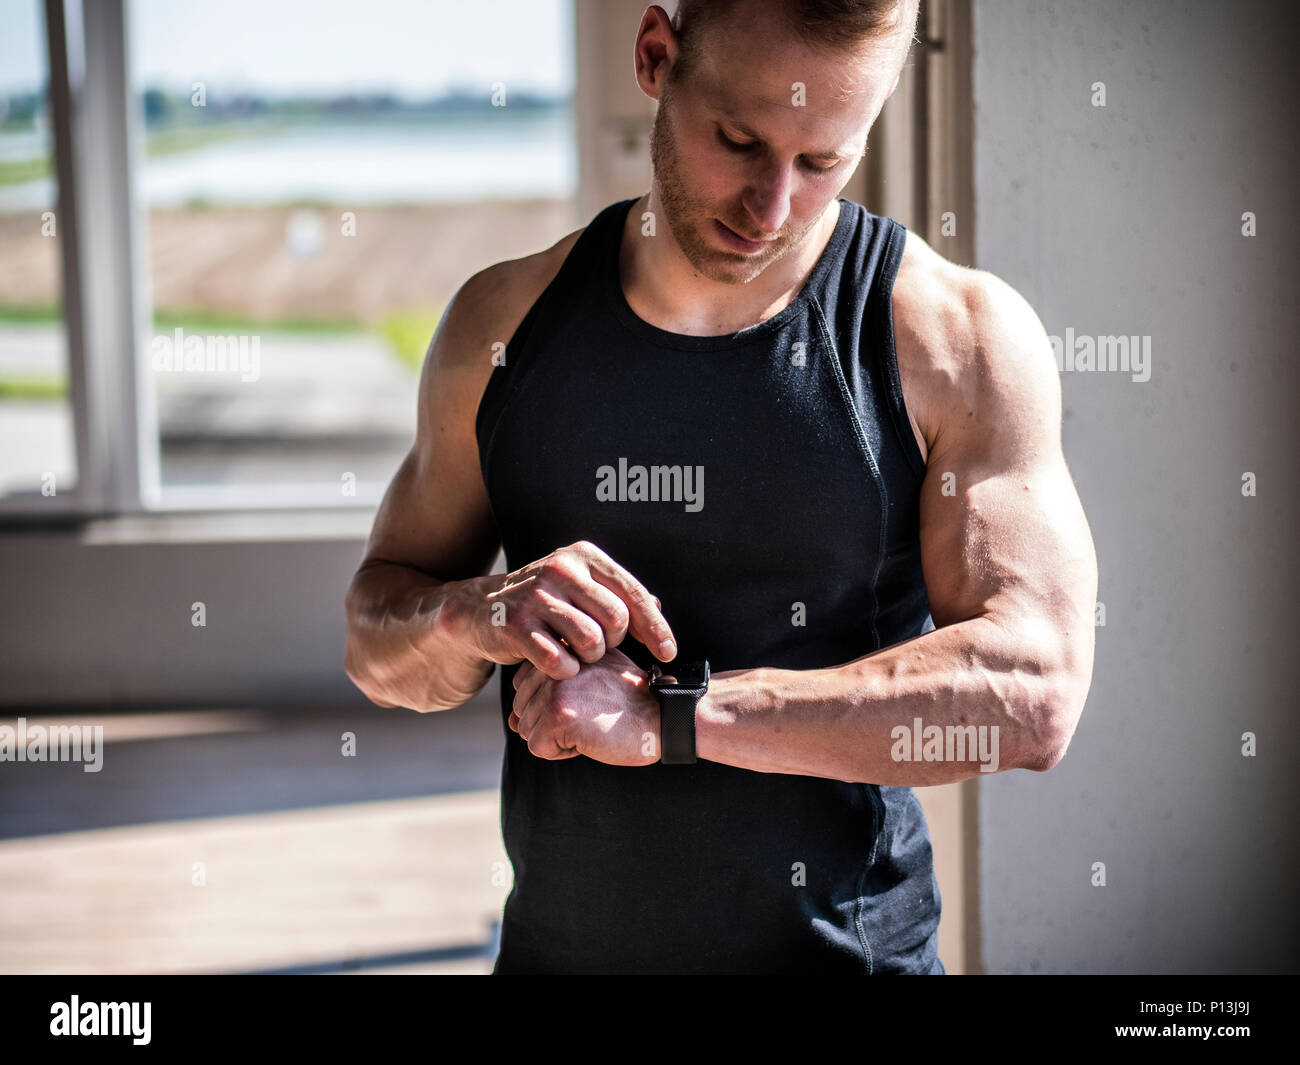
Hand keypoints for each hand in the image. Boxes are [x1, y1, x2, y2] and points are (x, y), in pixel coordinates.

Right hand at [441, 540, 676, 681]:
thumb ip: (617, 594)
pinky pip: (561, 661)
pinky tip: (556, 664)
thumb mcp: (579, 586)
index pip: (633, 594)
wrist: (481, 610)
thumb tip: (657, 607)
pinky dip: (564, 670)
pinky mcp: (516, 625)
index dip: (656, 628)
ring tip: (573, 652)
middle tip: (595, 646)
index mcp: (583, 555)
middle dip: (613, 643)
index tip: (667, 653)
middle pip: (616, 621)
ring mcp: (536, 596)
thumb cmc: (542, 602)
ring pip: (592, 643)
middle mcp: (561, 568)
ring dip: (588, 658)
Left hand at [509, 646, 660, 764]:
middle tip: (593, 715)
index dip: (553, 705)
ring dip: (558, 738)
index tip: (588, 701)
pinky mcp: (557, 714)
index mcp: (561, 649)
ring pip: (527, 730)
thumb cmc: (631, 701)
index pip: (525, 687)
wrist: (664, 716)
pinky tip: (591, 738)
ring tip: (592, 724)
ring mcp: (554, 688)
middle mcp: (554, 663)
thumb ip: (550, 692)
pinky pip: (539, 747)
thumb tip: (511, 721)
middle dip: (553, 723)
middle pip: (522, 709)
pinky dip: (563, 752)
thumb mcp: (590, 682)